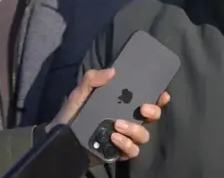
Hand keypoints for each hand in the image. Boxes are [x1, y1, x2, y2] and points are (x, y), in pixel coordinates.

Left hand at [47, 68, 170, 164]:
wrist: (61, 137)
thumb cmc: (74, 112)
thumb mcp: (81, 92)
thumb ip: (93, 78)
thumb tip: (112, 71)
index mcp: (123, 104)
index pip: (148, 100)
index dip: (159, 98)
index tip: (162, 94)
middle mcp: (129, 119)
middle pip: (153, 117)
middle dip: (153, 112)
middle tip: (142, 108)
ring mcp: (125, 137)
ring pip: (144, 135)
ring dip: (135, 129)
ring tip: (117, 125)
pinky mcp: (119, 152)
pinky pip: (132, 151)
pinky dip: (126, 145)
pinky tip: (114, 138)